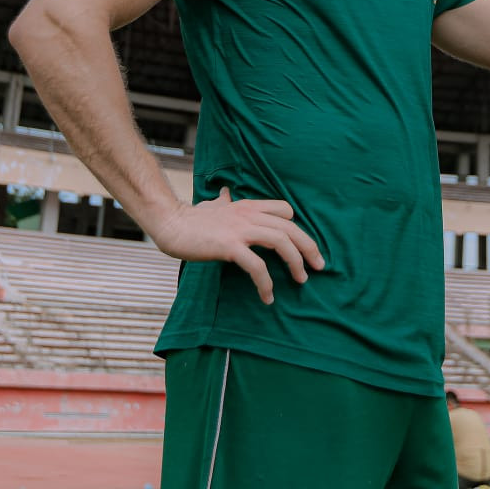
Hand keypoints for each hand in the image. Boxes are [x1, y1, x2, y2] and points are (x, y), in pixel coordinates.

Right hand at [146, 187, 324, 304]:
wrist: (170, 223)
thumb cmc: (191, 218)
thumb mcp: (212, 205)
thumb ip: (223, 202)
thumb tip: (224, 194)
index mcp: (249, 206)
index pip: (285, 210)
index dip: (298, 228)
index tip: (303, 247)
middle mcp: (249, 214)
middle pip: (291, 228)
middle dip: (309, 248)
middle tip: (319, 267)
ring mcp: (240, 229)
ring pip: (281, 242)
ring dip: (295, 262)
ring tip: (301, 280)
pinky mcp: (229, 246)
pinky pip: (256, 265)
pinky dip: (266, 282)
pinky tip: (268, 296)